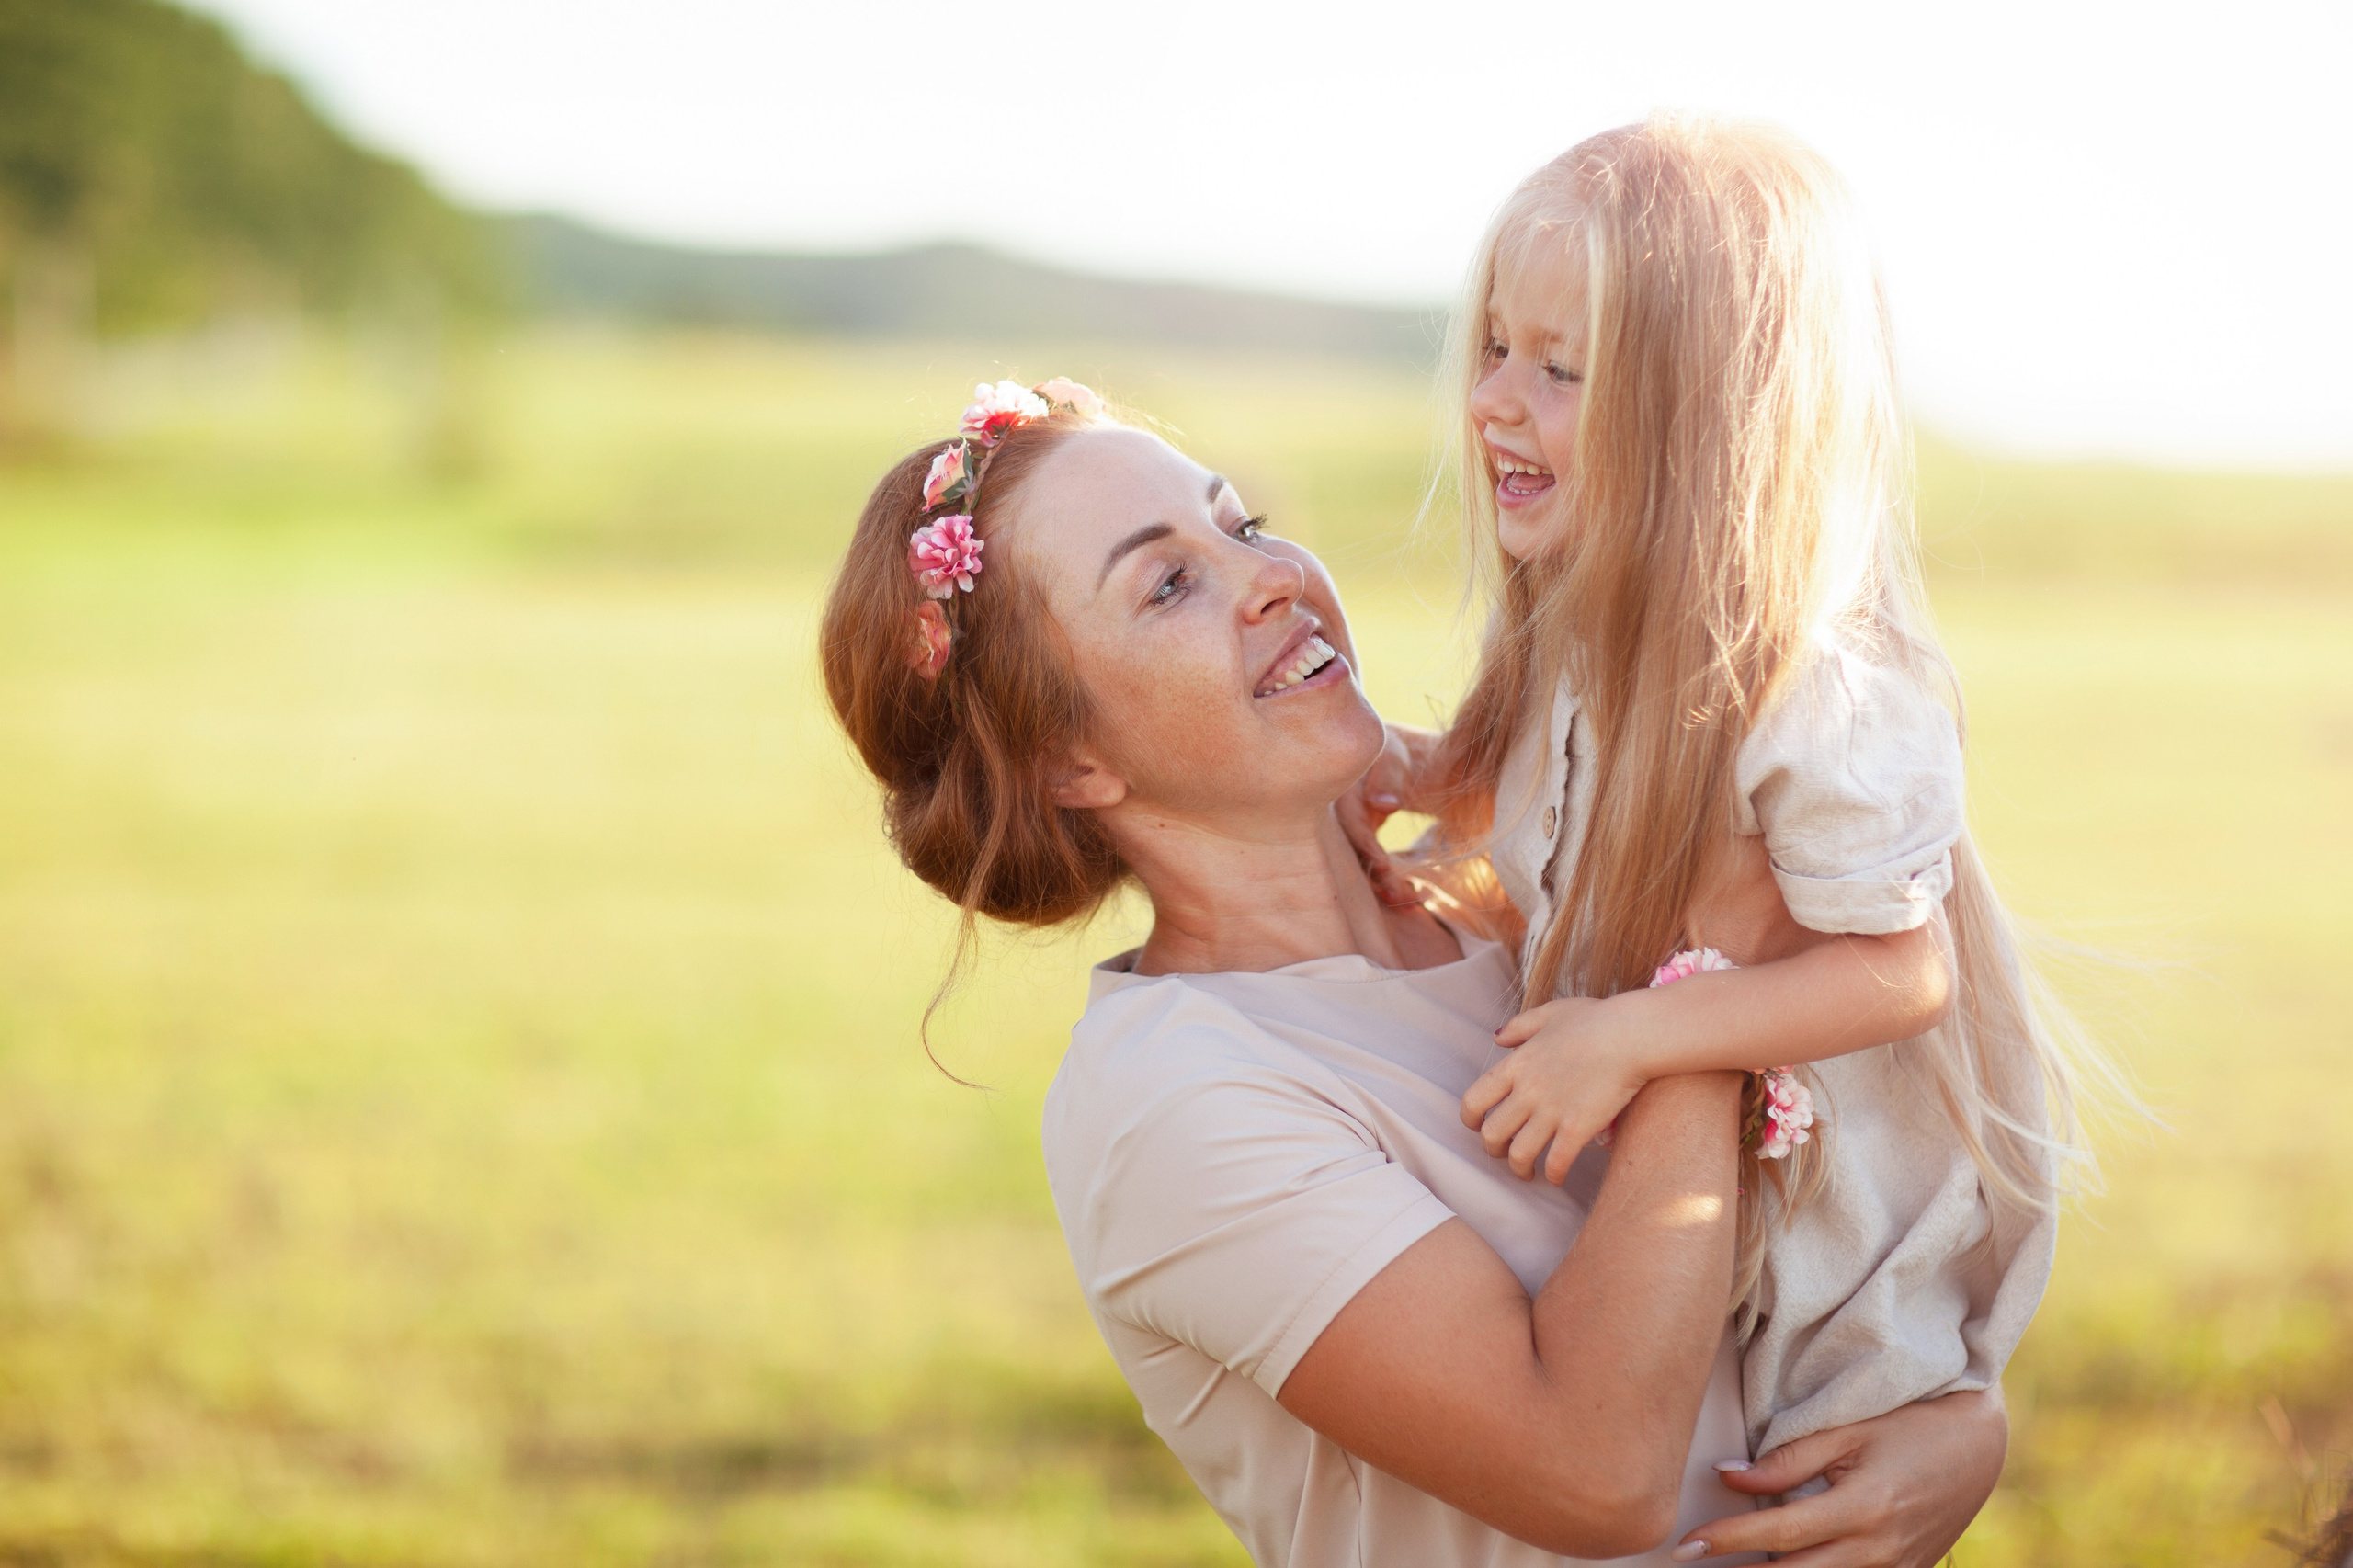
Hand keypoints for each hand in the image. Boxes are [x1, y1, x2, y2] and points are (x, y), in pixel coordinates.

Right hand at [1336, 722, 1436, 907]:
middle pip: (1353, 854)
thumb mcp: (1390, 755)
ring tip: (1412, 901)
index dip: (1366, 848)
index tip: (1384, 869)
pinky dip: (1389, 881)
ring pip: (1363, 865)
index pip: (1351, 825)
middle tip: (1403, 898)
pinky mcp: (1358, 847)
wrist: (1382, 759)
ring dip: (1385, 886)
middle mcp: (1338, 821)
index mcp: (1340, 796)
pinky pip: (1370, 866)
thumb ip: (1388, 776)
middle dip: (1377, 879)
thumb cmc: (1387, 752)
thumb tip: (1384, 805)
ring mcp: (1347, 836)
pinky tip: (1410, 894)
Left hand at [1461, 997, 1645, 1183]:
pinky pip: (1556, 1162)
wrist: (1631, 1034)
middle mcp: (1528, 1091)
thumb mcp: (1550, 1013)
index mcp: (1517, 1065)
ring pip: (1519, 1154)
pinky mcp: (1578, 1128)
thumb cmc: (1596, 1019)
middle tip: (1504, 1153)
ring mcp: (1552, 1112)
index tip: (1478, 1126)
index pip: (1474, 1100)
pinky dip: (1554, 1174)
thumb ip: (1519, 1026)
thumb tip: (1496, 1039)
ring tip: (1528, 1173)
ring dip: (1519, 1169)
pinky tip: (1557, 1176)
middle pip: (1492, 1134)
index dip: (1470, 1119)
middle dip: (1493, 1150)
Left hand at [1673, 1388, 2008, 1565]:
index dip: (1727, 1540)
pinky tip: (1782, 1565)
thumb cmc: (1910, 1423)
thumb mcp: (1848, 1429)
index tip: (1686, 1543)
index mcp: (1863, 1507)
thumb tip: (1729, 1477)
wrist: (1979, 1444)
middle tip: (1690, 1564)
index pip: (1778, 1534)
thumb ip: (1788, 1459)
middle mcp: (1879, 1549)